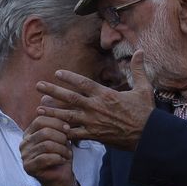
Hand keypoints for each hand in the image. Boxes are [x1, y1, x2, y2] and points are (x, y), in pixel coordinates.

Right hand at [20, 112, 76, 185]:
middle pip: (44, 132)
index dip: (56, 122)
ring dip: (61, 149)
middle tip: (68, 143)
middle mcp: (24, 143)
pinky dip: (58, 158)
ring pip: (46, 145)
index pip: (40, 120)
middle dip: (61, 137)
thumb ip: (58, 127)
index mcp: (29, 133)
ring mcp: (24, 156)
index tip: (68, 128)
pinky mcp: (28, 167)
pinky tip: (62, 160)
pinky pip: (45, 158)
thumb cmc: (60, 156)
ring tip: (67, 153)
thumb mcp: (60, 138)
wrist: (60, 177)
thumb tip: (63, 118)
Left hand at [35, 50, 154, 150]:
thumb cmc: (145, 112)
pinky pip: (76, 133)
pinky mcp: (95, 136)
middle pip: (70, 97)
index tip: (57, 73)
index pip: (83, 83)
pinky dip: (65, 131)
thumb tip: (140, 50)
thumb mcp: (144, 88)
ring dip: (53, 111)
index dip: (69, 77)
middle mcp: (96, 107)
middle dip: (53, 91)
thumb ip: (138, 69)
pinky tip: (54, 128)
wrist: (148, 136)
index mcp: (106, 94)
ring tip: (39, 107)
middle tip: (38, 85)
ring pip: (68, 116)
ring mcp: (93, 122)